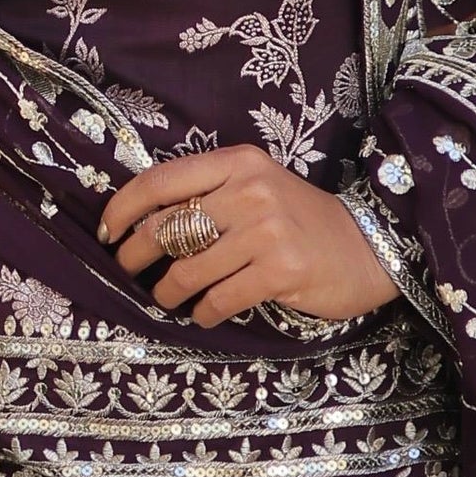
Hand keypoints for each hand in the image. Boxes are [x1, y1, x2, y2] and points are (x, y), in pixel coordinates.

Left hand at [98, 145, 402, 328]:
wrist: (369, 246)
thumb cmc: (301, 219)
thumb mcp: (257, 187)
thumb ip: (211, 195)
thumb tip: (144, 225)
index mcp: (238, 162)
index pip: (162, 180)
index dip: (123, 208)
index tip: (106, 231)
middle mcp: (249, 190)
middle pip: (167, 227)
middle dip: (136, 254)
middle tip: (127, 270)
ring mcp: (266, 230)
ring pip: (188, 269)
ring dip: (167, 291)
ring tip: (168, 297)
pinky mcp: (280, 270)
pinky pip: (219, 299)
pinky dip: (202, 312)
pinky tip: (202, 313)